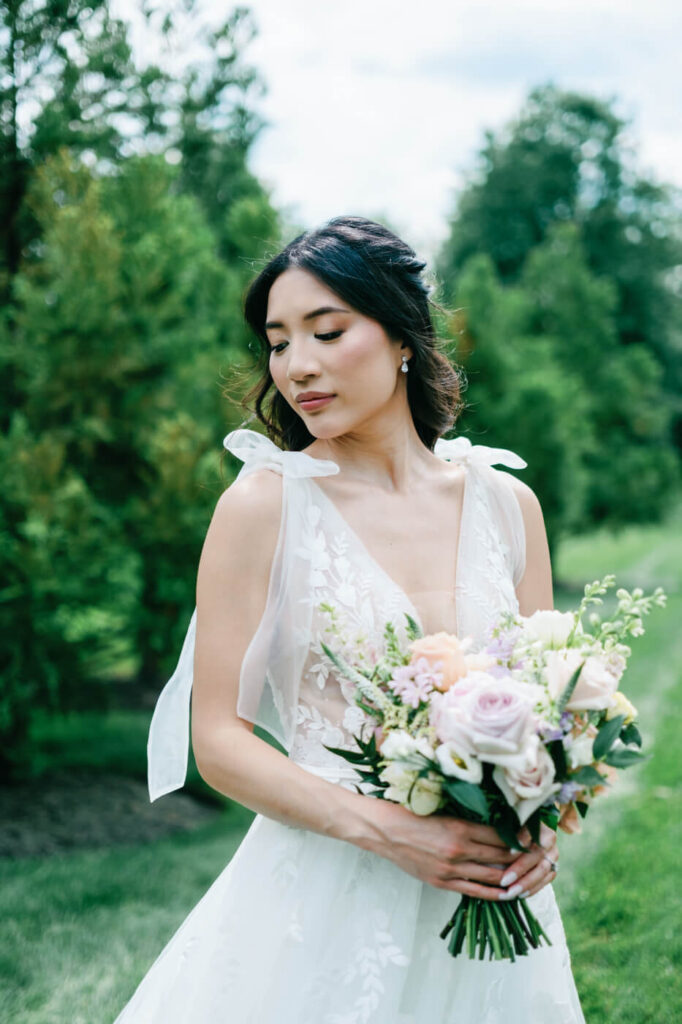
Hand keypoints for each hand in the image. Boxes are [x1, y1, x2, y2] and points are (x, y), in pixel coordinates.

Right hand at [362, 800, 518, 901]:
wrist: (386, 831)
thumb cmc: (413, 815)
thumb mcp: (444, 811)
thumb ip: (469, 820)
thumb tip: (497, 825)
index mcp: (460, 827)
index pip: (500, 834)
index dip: (519, 837)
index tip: (533, 836)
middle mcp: (459, 850)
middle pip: (500, 855)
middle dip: (521, 857)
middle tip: (537, 856)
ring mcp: (451, 869)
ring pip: (492, 876)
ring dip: (512, 876)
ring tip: (527, 874)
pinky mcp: (442, 883)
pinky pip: (475, 892)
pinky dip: (494, 893)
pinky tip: (507, 893)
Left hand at [496, 822, 558, 900]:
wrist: (516, 843)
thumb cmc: (502, 834)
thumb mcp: (501, 830)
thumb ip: (498, 834)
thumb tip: (484, 842)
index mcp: (535, 822)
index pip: (532, 830)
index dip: (522, 840)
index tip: (510, 851)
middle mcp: (548, 837)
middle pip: (537, 853)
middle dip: (520, 868)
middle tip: (504, 880)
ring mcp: (552, 853)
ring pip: (543, 869)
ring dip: (526, 882)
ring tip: (510, 892)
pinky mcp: (553, 867)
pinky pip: (545, 880)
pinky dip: (533, 888)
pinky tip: (520, 895)